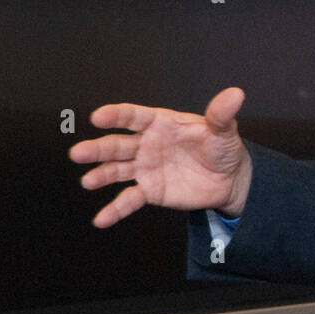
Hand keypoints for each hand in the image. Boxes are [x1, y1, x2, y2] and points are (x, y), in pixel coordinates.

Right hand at [68, 87, 253, 227]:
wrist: (229, 179)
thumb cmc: (222, 148)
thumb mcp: (224, 130)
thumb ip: (222, 114)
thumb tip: (235, 94)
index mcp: (161, 123)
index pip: (133, 116)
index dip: (116, 115)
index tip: (98, 116)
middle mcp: (147, 144)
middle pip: (117, 145)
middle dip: (98, 149)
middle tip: (78, 153)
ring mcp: (145, 168)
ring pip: (117, 170)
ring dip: (100, 175)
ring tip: (88, 181)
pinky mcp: (150, 190)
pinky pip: (129, 200)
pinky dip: (115, 210)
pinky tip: (101, 219)